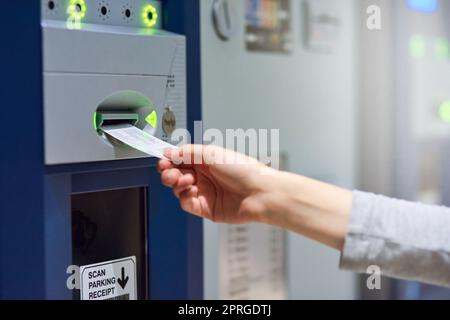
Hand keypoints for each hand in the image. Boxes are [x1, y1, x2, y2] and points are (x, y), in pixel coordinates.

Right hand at [158, 145, 272, 223]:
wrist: (260, 193)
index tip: (162, 159)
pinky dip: (184, 197)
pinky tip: (191, 191)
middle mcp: (204, 176)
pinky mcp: (205, 208)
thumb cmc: (244, 170)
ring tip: (185, 180)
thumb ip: (188, 152)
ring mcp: (204, 192)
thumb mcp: (212, 153)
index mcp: (205, 160)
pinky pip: (186, 204)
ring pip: (178, 189)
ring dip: (177, 183)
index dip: (169, 159)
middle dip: (169, 172)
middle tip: (168, 171)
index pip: (180, 159)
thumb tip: (170, 152)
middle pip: (176, 174)